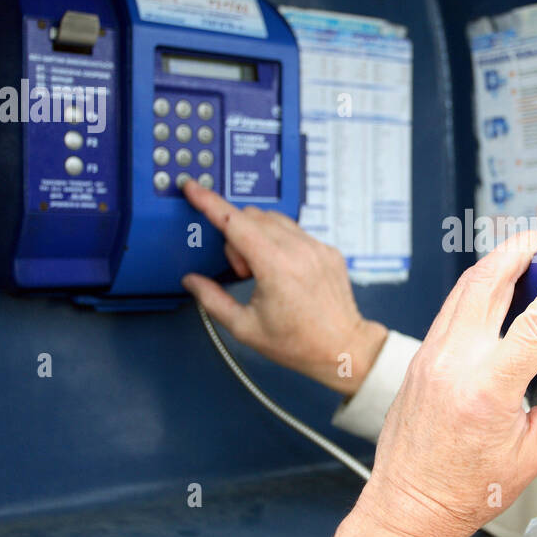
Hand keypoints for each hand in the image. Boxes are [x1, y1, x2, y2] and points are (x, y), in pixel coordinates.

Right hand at [180, 180, 386, 395]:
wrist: (343, 348)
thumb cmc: (300, 343)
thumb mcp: (245, 328)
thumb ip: (212, 300)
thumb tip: (192, 282)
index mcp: (275, 266)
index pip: (234, 222)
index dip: (209, 202)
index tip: (194, 188)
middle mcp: (299, 250)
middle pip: (251, 217)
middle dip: (236, 237)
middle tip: (243, 272)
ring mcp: (317, 247)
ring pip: (274, 220)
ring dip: (258, 237)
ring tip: (264, 273)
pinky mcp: (328, 250)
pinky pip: (296, 231)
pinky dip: (281, 242)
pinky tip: (284, 271)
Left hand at [322, 229, 536, 536]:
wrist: (409, 507)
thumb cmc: (470, 489)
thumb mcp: (535, 450)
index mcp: (489, 391)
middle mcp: (454, 364)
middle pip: (490, 282)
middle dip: (522, 248)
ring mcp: (431, 356)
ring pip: (465, 287)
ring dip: (498, 261)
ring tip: (528, 253)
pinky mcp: (421, 356)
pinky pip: (451, 306)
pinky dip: (477, 286)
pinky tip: (497, 287)